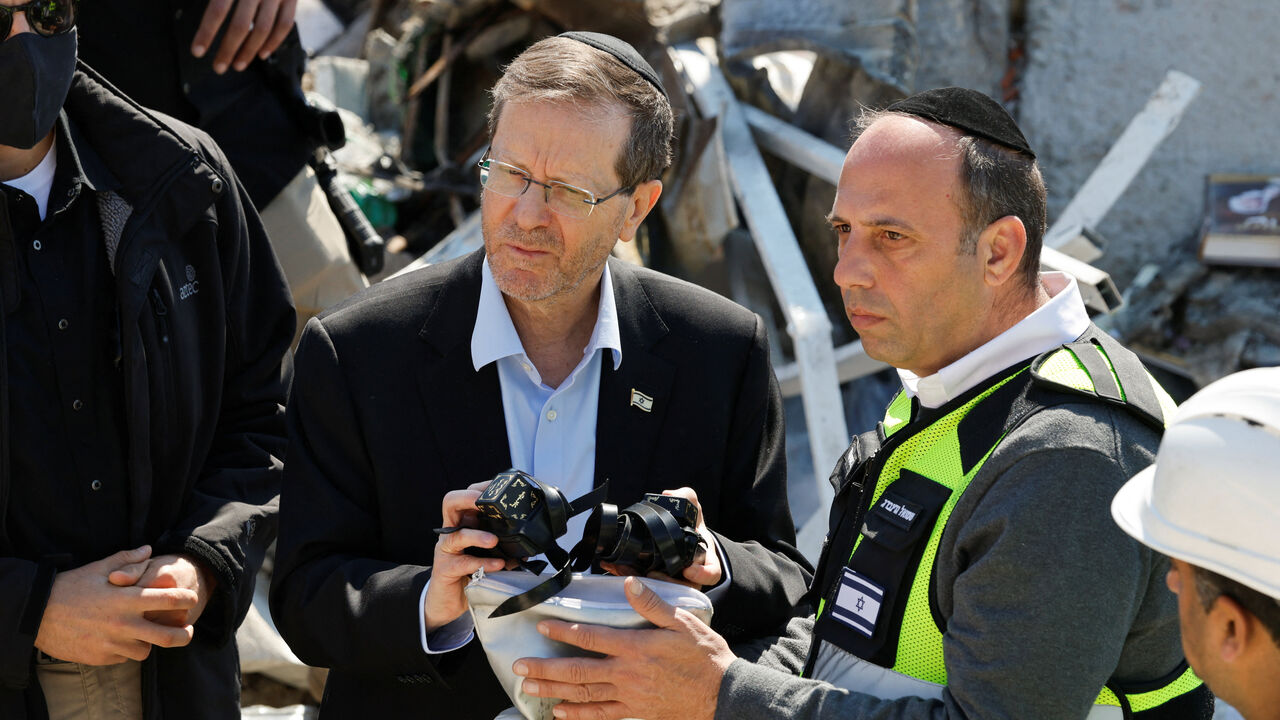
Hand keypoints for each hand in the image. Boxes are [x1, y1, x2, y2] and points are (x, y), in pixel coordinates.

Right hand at [34, 546, 199, 665]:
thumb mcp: (98, 568)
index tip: (192, 599)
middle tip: (188, 631)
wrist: (36, 614)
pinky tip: (119, 640)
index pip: (171, 600)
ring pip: (146, 650)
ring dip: (149, 643)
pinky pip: (123, 658)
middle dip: (185, 635)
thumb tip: (149, 549)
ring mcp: (113, 644)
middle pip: (169, 637)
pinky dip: (125, 650)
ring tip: (145, 634)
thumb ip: (127, 559)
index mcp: (128, 600)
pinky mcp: (101, 657)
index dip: (187, 600)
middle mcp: (124, 624)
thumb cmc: (70, 587)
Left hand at [191, 0, 297, 73]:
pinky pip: (285, 25)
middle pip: (241, 26)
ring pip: (263, 30)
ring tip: (237, 65)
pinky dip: (273, 42)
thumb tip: (196, 6)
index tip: (197, 52)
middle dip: (227, 50)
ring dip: (249, 52)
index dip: (206, 32)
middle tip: (218, 68)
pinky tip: (261, 54)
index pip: (217, 9)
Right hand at [425, 481, 507, 631]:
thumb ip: (504, 546)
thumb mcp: (488, 554)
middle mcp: (453, 531)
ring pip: (457, 535)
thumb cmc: (470, 572)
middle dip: (467, 497)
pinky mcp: (446, 569)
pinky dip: (482, 563)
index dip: (481, 487)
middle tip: (482, 501)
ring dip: (477, 536)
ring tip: (494, 541)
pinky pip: (463, 563)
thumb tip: (529, 546)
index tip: (500, 486)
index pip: (468, 495)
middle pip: (451, 503)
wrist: (450, 601)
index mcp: (464, 522)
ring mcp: (447, 549)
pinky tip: (498, 565)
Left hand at [513, 576, 732, 719]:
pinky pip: (600, 715)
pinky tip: (559, 712)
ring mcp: (629, 697)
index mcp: (637, 648)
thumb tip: (629, 583)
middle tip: (519, 666)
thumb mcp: (683, 623)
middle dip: (545, 668)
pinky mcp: (635, 712)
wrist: (722, 695)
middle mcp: (627, 674)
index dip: (564, 632)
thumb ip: (653, 604)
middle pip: (578, 671)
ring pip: (583, 694)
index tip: (542, 627)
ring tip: (529, 686)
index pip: (592, 638)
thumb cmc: (705, 657)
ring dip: (554, 690)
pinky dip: (578, 715)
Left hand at [600, 488, 721, 589]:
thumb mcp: (692, 510)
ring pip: (659, 589)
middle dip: (665, 582)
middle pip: (682, 586)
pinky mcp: (653, 582)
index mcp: (704, 559)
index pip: (711, 572)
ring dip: (641, 581)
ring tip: (624, 569)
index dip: (702, 573)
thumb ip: (686, 498)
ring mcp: (672, 581)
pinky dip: (626, 575)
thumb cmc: (690, 525)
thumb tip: (668, 495)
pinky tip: (613, 566)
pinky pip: (641, 584)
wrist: (681, 535)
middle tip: (651, 574)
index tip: (688, 569)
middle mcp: (690, 575)